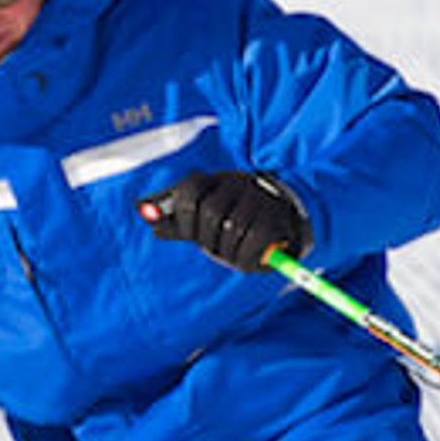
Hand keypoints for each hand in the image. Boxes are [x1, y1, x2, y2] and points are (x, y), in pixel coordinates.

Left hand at [141, 169, 309, 270]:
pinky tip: (250, 259)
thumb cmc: (241, 220)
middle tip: (217, 246)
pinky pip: (252, 244)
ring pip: (231, 230)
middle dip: (208, 239)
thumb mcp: (210, 217)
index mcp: (218, 181)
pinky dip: (247, 259)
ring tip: (235, 252)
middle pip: (210, 212)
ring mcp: (259, 200)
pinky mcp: (275, 221)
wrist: (290, 218)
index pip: (190, 190)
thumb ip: (180, 222)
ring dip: (229, 251)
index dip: (184, 217)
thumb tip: (149, 222)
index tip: (192, 233)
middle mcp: (239, 184)